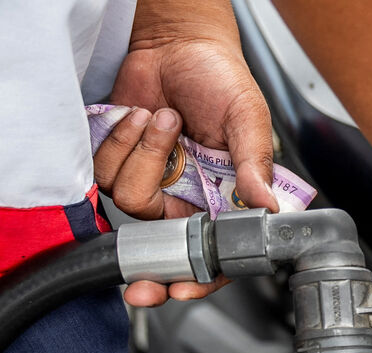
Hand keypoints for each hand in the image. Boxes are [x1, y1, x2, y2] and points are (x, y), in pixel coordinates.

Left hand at [106, 1, 276, 306]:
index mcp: (224, 196)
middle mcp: (186, 196)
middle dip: (150, 266)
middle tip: (141, 283)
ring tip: (166, 121)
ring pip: (131, 201)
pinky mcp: (118, 162)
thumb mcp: (248, 118)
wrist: (177, 43)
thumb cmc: (219, 78)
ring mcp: (151, 181)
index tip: (182, 290)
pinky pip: (105, 172)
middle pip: (163, 247)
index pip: (214, 251)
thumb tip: (266, 204)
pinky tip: (142, 117)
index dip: (198, 277)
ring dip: (145, 155)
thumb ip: (254, 163)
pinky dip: (122, 140)